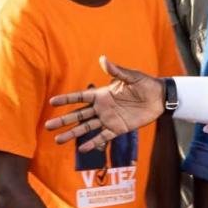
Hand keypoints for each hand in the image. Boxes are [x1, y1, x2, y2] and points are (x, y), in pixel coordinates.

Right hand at [46, 57, 165, 152]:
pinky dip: (92, 143)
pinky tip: (82, 149)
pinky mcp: (118, 129)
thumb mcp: (131, 76)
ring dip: (73, 134)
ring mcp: (108, 119)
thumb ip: (116, 71)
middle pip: (78, 115)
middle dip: (63, 121)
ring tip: (58, 140)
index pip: (80, 97)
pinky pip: (102, 137)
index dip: (66, 99)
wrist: (159, 98)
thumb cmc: (145, 84)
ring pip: (86, 128)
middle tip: (48, 126)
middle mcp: (102, 108)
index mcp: (102, 94)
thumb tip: (103, 59)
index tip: (52, 102)